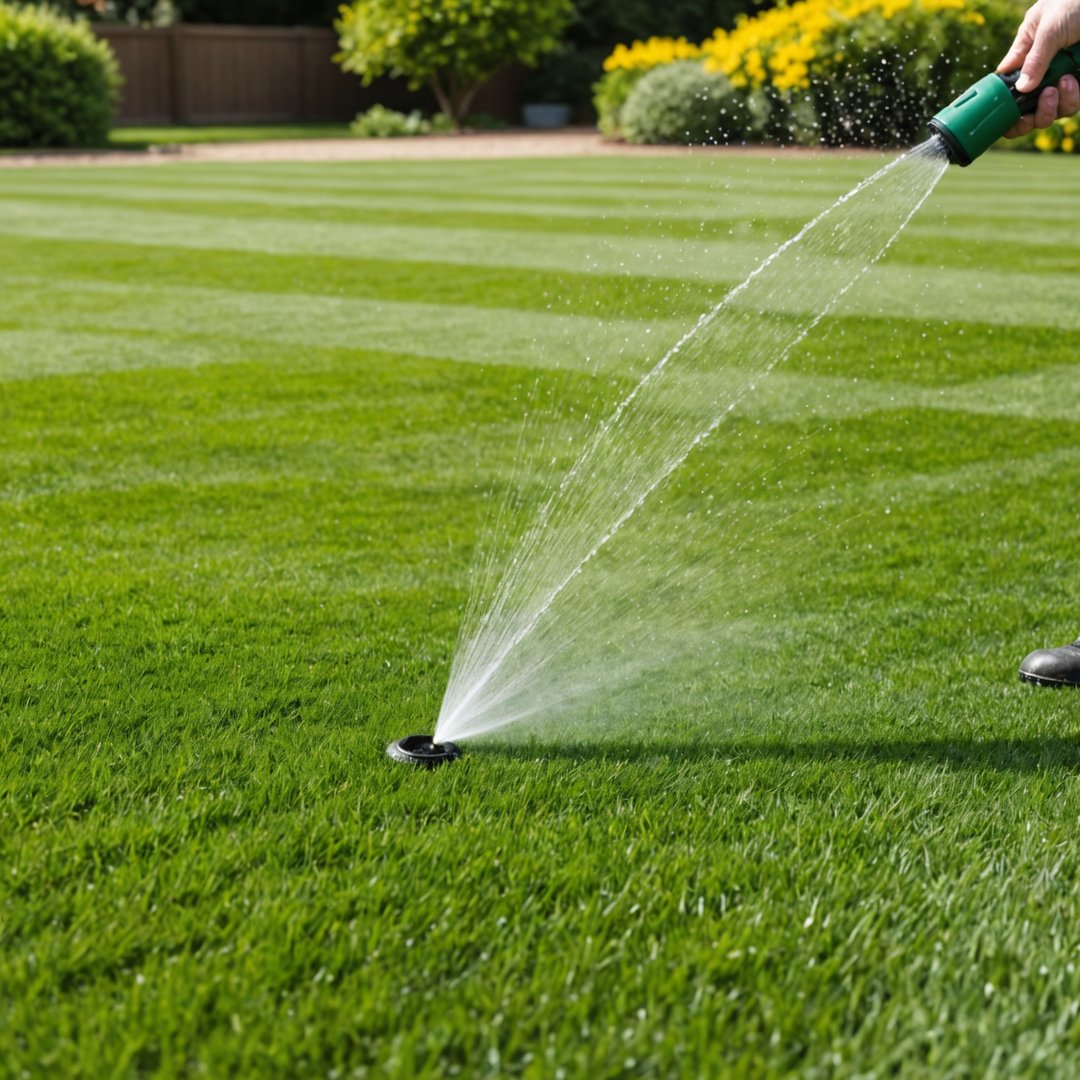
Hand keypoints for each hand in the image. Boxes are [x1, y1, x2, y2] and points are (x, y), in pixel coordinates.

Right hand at [999, 0, 1079, 135]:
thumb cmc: (1074, 0)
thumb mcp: (1048, 27)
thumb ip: (1033, 59)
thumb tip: (1021, 89)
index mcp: (1026, 52)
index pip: (1008, 85)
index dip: (1004, 106)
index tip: (1006, 117)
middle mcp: (1042, 69)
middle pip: (1027, 108)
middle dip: (1030, 116)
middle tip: (1037, 106)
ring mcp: (1062, 77)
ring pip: (1051, 109)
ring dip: (1053, 106)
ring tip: (1062, 83)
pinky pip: (1071, 103)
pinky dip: (1071, 98)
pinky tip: (1073, 81)